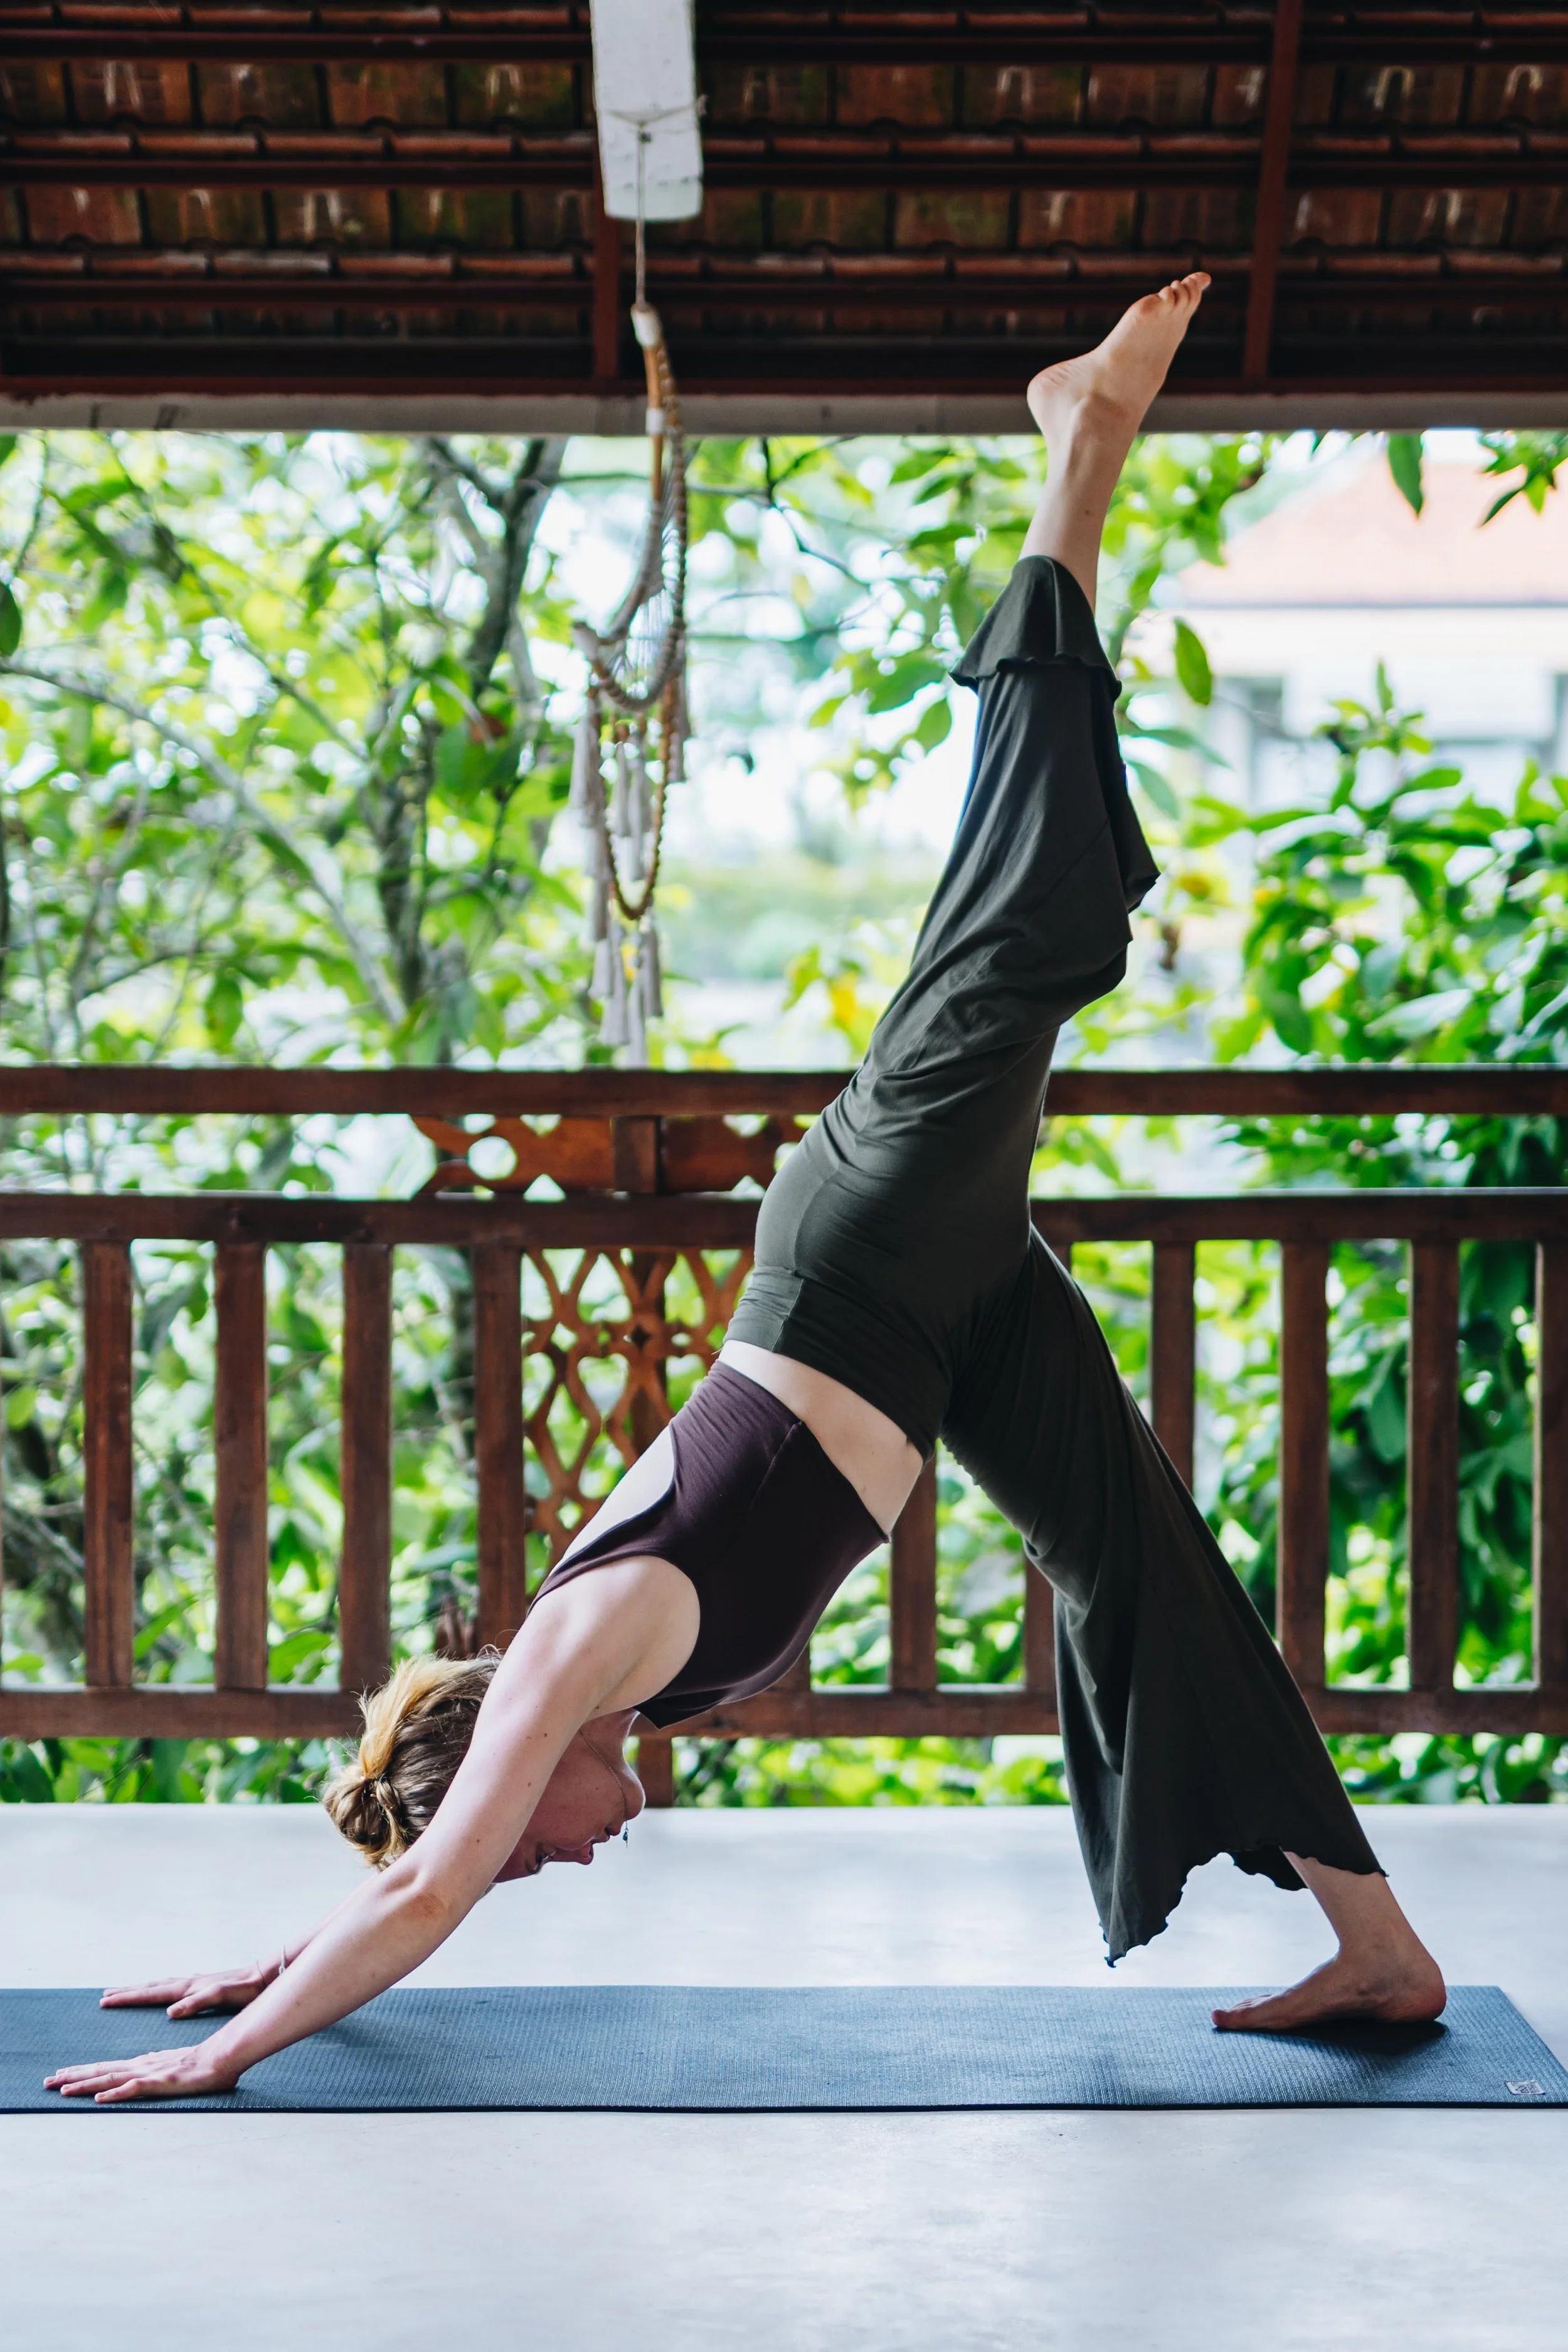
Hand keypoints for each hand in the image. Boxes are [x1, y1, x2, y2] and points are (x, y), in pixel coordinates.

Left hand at [45, 2041, 243, 2104]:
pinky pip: (133, 2088)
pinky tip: (99, 2097)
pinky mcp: (161, 2082)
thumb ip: (157, 2072)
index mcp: (144, 2063)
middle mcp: (142, 2065)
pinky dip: (114, 2092)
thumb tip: (140, 2077)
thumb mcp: (175, 2069)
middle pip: (100, 2070)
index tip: (61, 2075)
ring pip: (110, 2078)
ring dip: (84, 2084)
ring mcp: (150, 2073)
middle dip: (72, 2076)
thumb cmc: (204, 2064)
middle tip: (46, 2082)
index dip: (83, 2071)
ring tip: (61, 2089)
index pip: (107, 2067)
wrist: (225, 2056)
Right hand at [99, 1964, 270, 2017]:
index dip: (127, 1998)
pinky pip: (170, 1988)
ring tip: (125, 1992)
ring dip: (140, 1990)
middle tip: (104, 1997)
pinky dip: (157, 1990)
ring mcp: (193, 1985)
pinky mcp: (201, 1988)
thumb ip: (195, 2003)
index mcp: (186, 1988)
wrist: (261, 1978)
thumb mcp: (219, 1997)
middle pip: (149, 1987)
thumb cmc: (243, 1990)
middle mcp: (186, 1984)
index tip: (105, 2000)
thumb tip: (169, 2012)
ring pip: (159, 1986)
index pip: (149, 1993)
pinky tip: (162, 1995)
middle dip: (127, 1992)